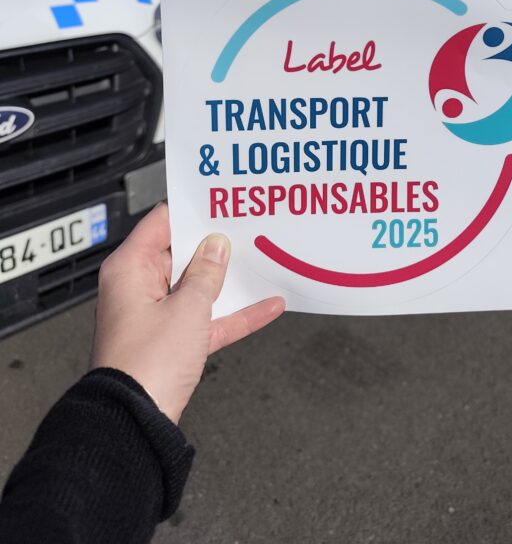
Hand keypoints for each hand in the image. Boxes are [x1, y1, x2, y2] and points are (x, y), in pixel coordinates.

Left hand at [90, 203, 283, 422]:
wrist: (134, 423)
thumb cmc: (146, 365)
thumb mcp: (188, 307)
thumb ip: (207, 272)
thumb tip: (215, 246)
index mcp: (130, 269)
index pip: (162, 223)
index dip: (192, 211)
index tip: (220, 202)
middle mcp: (139, 289)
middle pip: (181, 254)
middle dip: (215, 245)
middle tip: (246, 227)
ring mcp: (156, 316)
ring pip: (198, 288)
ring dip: (228, 280)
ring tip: (261, 260)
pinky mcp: (172, 343)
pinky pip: (207, 320)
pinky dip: (234, 314)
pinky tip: (267, 306)